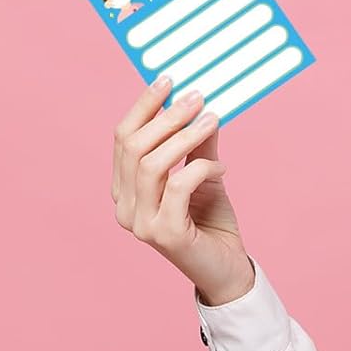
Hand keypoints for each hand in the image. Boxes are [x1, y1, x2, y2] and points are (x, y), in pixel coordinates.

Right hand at [111, 78, 254, 303]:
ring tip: (212, 121)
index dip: (144, 106)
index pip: (123, 138)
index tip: (169, 80)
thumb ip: (197, 144)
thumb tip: (198, 104)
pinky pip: (179, 185)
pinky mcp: (163, 235)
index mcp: (124, 189)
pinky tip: (222, 170)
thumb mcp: (205, 175)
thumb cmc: (212, 223)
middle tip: (198, 98)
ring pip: (152, 163)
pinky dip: (202, 168)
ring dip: (185, 136)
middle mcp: (124, 206)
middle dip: (167, 116)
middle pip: (134, 147)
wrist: (227, 270)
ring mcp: (139, 223)